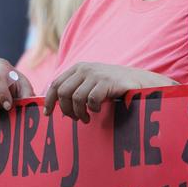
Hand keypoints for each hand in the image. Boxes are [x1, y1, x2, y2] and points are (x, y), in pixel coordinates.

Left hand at [44, 62, 168, 121]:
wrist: (140, 81)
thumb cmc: (113, 86)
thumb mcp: (91, 83)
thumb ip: (76, 88)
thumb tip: (55, 105)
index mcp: (78, 68)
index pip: (56, 83)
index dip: (49, 100)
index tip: (47, 114)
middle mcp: (85, 68)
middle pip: (63, 92)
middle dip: (66, 110)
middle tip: (75, 119)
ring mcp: (97, 74)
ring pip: (76, 98)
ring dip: (80, 113)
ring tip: (86, 118)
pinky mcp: (108, 82)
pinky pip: (92, 100)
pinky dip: (93, 109)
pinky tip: (98, 110)